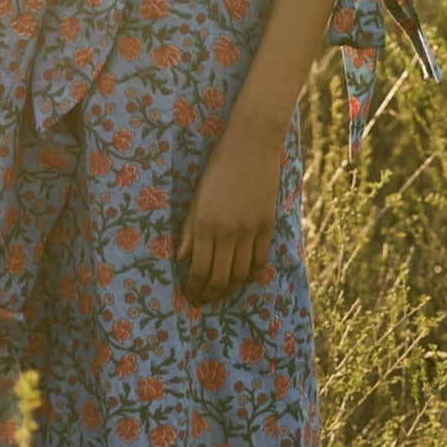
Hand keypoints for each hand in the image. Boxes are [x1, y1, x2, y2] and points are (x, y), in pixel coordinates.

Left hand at [175, 122, 282, 304]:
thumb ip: (188, 229)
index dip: (193, 287)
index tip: (189, 295)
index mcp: (204, 223)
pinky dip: (250, 275)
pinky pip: (260, 260)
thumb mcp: (197, 196)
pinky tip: (242, 279)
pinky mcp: (267, 225)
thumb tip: (179, 258)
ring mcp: (249, 230)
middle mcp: (226, 231)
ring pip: (240, 274)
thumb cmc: (218, 167)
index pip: (198, 269)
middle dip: (208, 294)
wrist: (251, 144)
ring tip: (220, 295)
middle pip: (218, 277)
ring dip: (228, 290)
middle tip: (202, 302)